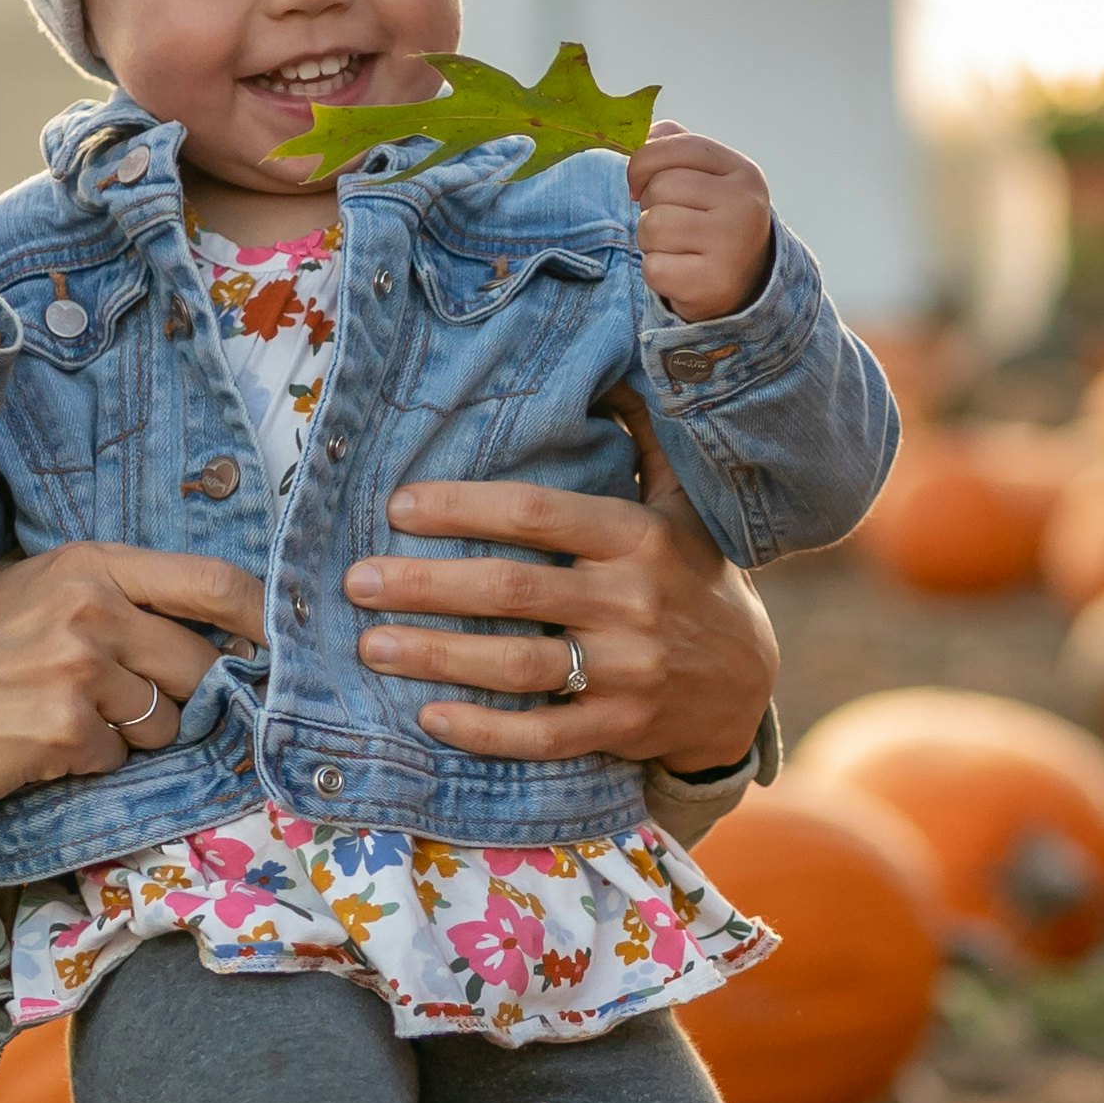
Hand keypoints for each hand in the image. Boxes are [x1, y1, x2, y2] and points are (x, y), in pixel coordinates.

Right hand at [0, 543, 253, 808]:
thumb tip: (209, 631)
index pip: (209, 580)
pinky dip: (87, 763)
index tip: (279, 642)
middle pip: (197, 663)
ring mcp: (78, 665)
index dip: (258, 616)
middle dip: (175, 697)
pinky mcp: (66, 726)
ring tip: (61, 719)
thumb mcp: (34, 596)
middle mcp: (88, 604)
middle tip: (116, 703)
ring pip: (164, 720)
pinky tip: (38, 745)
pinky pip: (118, 758)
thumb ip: (114, 599)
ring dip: (127, 736)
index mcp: (87, 563)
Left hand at [355, 394, 779, 768]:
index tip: (399, 506)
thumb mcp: (682, 505)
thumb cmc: (692, 580)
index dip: (463, 507)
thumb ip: (646, 439)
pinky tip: (429, 718)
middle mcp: (632, 602)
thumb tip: (614, 366)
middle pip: (511, 590)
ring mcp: (627, 672)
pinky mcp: (620, 728)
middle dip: (426, 584)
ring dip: (437, 656)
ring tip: (371, 644)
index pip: (537, 513)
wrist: (746, 684)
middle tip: (357, 580)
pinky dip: (484, 730)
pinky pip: (542, 736)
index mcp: (637, 538)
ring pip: (517, 666)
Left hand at [629, 121, 773, 326]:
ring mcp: (732, 245)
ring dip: (649, 241)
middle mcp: (744, 206)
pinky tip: (679, 273)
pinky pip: (654, 267)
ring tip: (674, 247)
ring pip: (652, 226)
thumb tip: (647, 135)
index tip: (636, 183)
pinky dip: (655, 272)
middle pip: (660, 188)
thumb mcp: (709, 179)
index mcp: (743, 172)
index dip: (644, 161)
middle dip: (649, 207)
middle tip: (670, 224)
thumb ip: (678, 149)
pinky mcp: (713, 283)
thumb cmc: (714, 223)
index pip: (680, 146)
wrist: (746, 284)